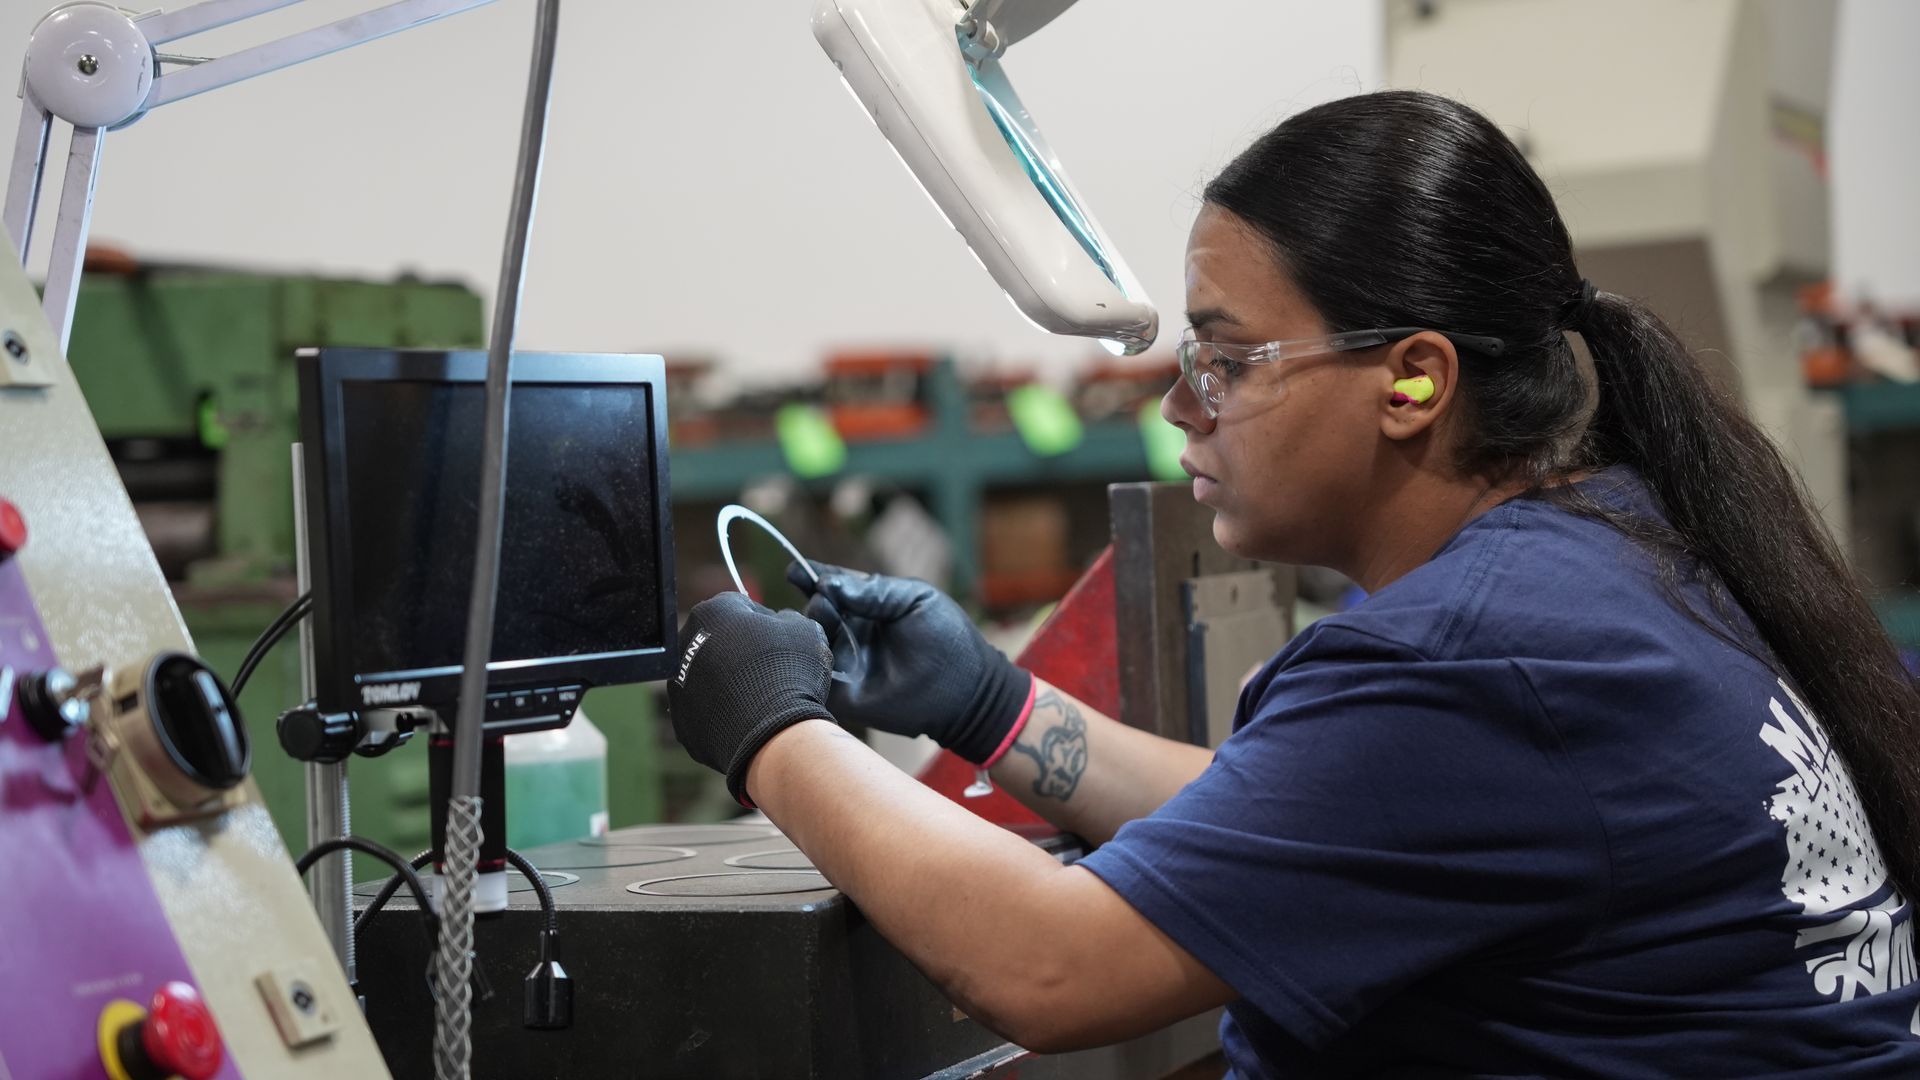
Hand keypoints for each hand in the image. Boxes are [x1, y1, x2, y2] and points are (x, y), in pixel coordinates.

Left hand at [667, 592, 832, 805]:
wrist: (773, 732)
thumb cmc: (789, 672)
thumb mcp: (805, 630)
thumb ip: (789, 618)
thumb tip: (782, 622)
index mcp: (712, 612)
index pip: (741, 607)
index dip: (765, 623)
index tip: (781, 642)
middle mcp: (685, 645)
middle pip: (719, 642)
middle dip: (741, 652)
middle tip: (770, 671)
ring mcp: (679, 685)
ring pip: (709, 677)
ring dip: (729, 683)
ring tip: (760, 699)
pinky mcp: (682, 722)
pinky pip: (706, 712)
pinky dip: (724, 713)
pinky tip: (747, 719)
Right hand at [787, 561, 1032, 764]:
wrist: (966, 688)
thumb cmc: (948, 637)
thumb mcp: (913, 598)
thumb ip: (872, 591)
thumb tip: (827, 583)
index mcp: (867, 607)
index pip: (832, 588)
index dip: (812, 577)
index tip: (796, 569)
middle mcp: (852, 633)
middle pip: (816, 612)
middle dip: (815, 601)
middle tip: (824, 598)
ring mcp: (846, 664)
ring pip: (810, 642)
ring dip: (810, 626)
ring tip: (822, 615)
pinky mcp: (844, 695)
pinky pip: (814, 677)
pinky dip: (807, 662)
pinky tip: (812, 646)